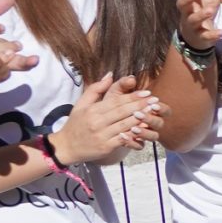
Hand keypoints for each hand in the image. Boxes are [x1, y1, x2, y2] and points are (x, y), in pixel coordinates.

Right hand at [48, 75, 163, 166]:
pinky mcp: (106, 147)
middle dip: (140, 105)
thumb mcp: (81, 105)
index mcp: (92, 110)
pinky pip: (123, 140)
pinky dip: (134, 135)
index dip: (132, 97)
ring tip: (154, 113)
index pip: (116, 101)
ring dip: (141, 119)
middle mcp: (97, 122)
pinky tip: (145, 130)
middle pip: (122, 112)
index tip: (147, 92)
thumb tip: (110, 75)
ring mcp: (102, 135)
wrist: (65, 147)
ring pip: (125, 125)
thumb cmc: (76, 124)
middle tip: (156, 100)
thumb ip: (95, 89)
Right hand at [175, 0, 221, 50]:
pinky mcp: (199, 37)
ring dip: (201, 15)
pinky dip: (212, 35)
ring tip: (211, 10)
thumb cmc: (203, 11)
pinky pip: (204, 36)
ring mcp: (192, 25)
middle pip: (181, 4)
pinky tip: (221, 32)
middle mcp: (187, 12)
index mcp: (189, 0)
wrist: (198, 36)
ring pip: (193, 20)